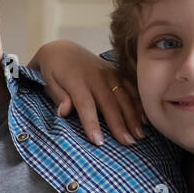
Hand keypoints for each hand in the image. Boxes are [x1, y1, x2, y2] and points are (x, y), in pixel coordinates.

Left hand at [27, 40, 145, 146]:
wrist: (62, 49)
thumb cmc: (53, 70)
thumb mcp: (47, 81)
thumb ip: (57, 96)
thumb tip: (64, 112)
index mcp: (76, 80)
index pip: (85, 104)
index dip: (92, 123)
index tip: (98, 142)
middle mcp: (95, 76)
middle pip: (109, 103)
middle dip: (119, 124)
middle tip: (128, 143)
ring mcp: (108, 73)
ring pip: (123, 96)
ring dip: (133, 116)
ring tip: (139, 136)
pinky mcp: (117, 72)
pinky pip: (131, 87)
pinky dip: (139, 103)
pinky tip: (145, 119)